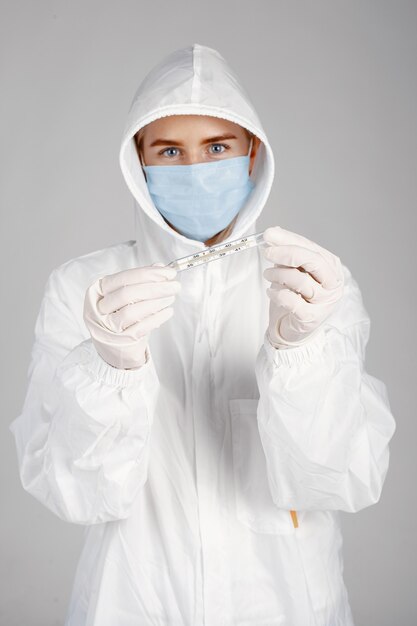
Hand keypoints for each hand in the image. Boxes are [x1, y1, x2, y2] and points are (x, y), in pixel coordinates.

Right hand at [83, 263, 180, 368]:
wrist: (115, 349)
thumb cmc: (121, 319)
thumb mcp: (127, 298)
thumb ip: (141, 281)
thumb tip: (160, 267)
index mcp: (97, 292)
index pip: (123, 278)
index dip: (148, 273)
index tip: (168, 273)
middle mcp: (97, 309)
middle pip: (127, 293)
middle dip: (155, 287)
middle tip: (175, 286)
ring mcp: (106, 327)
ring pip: (132, 311)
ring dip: (156, 302)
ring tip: (171, 298)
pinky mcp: (119, 342)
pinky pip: (139, 328)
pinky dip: (156, 318)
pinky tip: (167, 312)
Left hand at [262, 226, 343, 347]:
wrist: (294, 330)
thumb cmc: (295, 298)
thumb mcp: (292, 271)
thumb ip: (287, 254)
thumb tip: (274, 233)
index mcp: (332, 268)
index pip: (311, 248)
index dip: (289, 239)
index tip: (269, 234)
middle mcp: (333, 284)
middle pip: (313, 261)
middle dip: (287, 253)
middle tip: (267, 252)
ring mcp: (324, 302)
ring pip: (301, 280)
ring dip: (278, 274)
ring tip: (267, 275)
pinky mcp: (311, 318)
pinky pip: (291, 301)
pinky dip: (277, 294)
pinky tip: (271, 292)